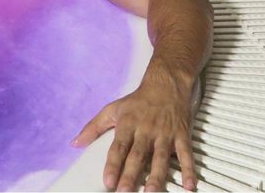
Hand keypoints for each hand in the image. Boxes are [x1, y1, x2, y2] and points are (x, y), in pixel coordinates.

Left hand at [72, 80, 195, 191]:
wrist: (166, 84)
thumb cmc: (138, 100)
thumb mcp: (112, 109)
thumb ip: (93, 127)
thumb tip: (75, 143)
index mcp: (128, 124)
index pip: (119, 147)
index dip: (113, 165)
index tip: (108, 181)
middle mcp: (146, 130)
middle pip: (138, 155)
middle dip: (131, 174)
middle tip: (124, 192)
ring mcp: (165, 133)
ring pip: (161, 158)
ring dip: (157, 176)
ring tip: (151, 192)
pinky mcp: (181, 135)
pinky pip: (186, 154)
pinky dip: (189, 169)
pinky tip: (188, 185)